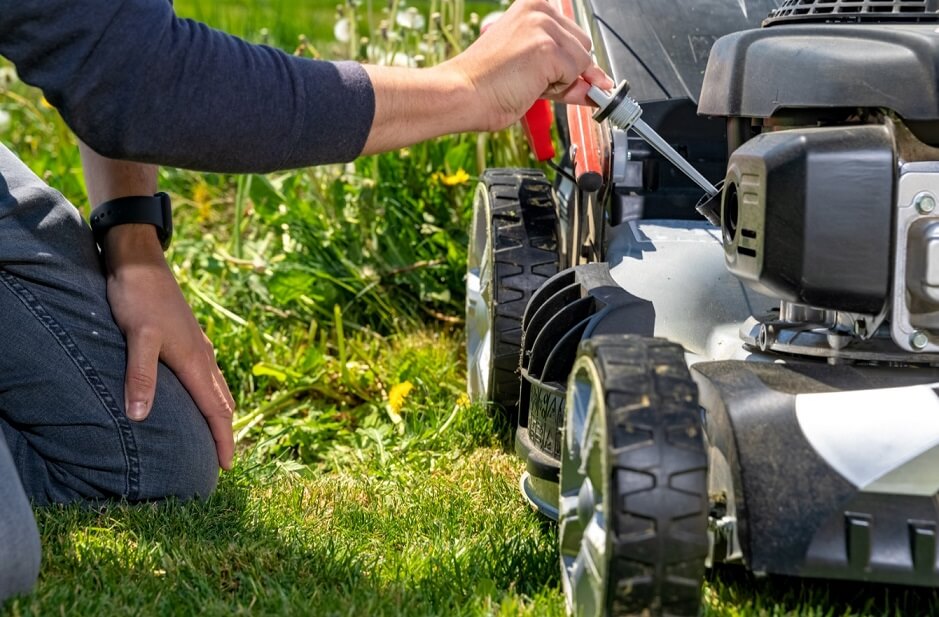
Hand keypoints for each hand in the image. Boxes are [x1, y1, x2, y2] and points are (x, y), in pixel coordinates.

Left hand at [103, 224, 234, 469]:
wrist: (139, 261)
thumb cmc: (138, 298)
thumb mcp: (136, 338)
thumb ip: (140, 376)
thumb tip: (140, 417)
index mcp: (195, 361)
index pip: (216, 410)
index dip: (222, 440)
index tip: (227, 468)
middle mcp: (202, 356)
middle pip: (223, 402)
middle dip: (225, 432)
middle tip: (222, 459)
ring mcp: (197, 345)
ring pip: (217, 387)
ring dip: (220, 412)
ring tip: (217, 432)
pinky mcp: (188, 337)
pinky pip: (208, 374)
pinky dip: (210, 392)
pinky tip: (198, 392)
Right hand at [360, 0, 611, 153]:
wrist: (462, 94)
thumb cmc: (486, 84)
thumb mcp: (534, 73)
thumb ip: (567, 74)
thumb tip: (600, 85)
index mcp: (532, 7)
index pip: (573, 36)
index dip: (570, 62)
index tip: (556, 76)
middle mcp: (540, 9)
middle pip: (584, 47)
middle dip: (567, 72)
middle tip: (531, 81)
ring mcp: (543, 26)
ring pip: (583, 63)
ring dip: (561, 82)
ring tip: (526, 82)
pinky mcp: (547, 48)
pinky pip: (576, 77)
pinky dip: (558, 90)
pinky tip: (529, 85)